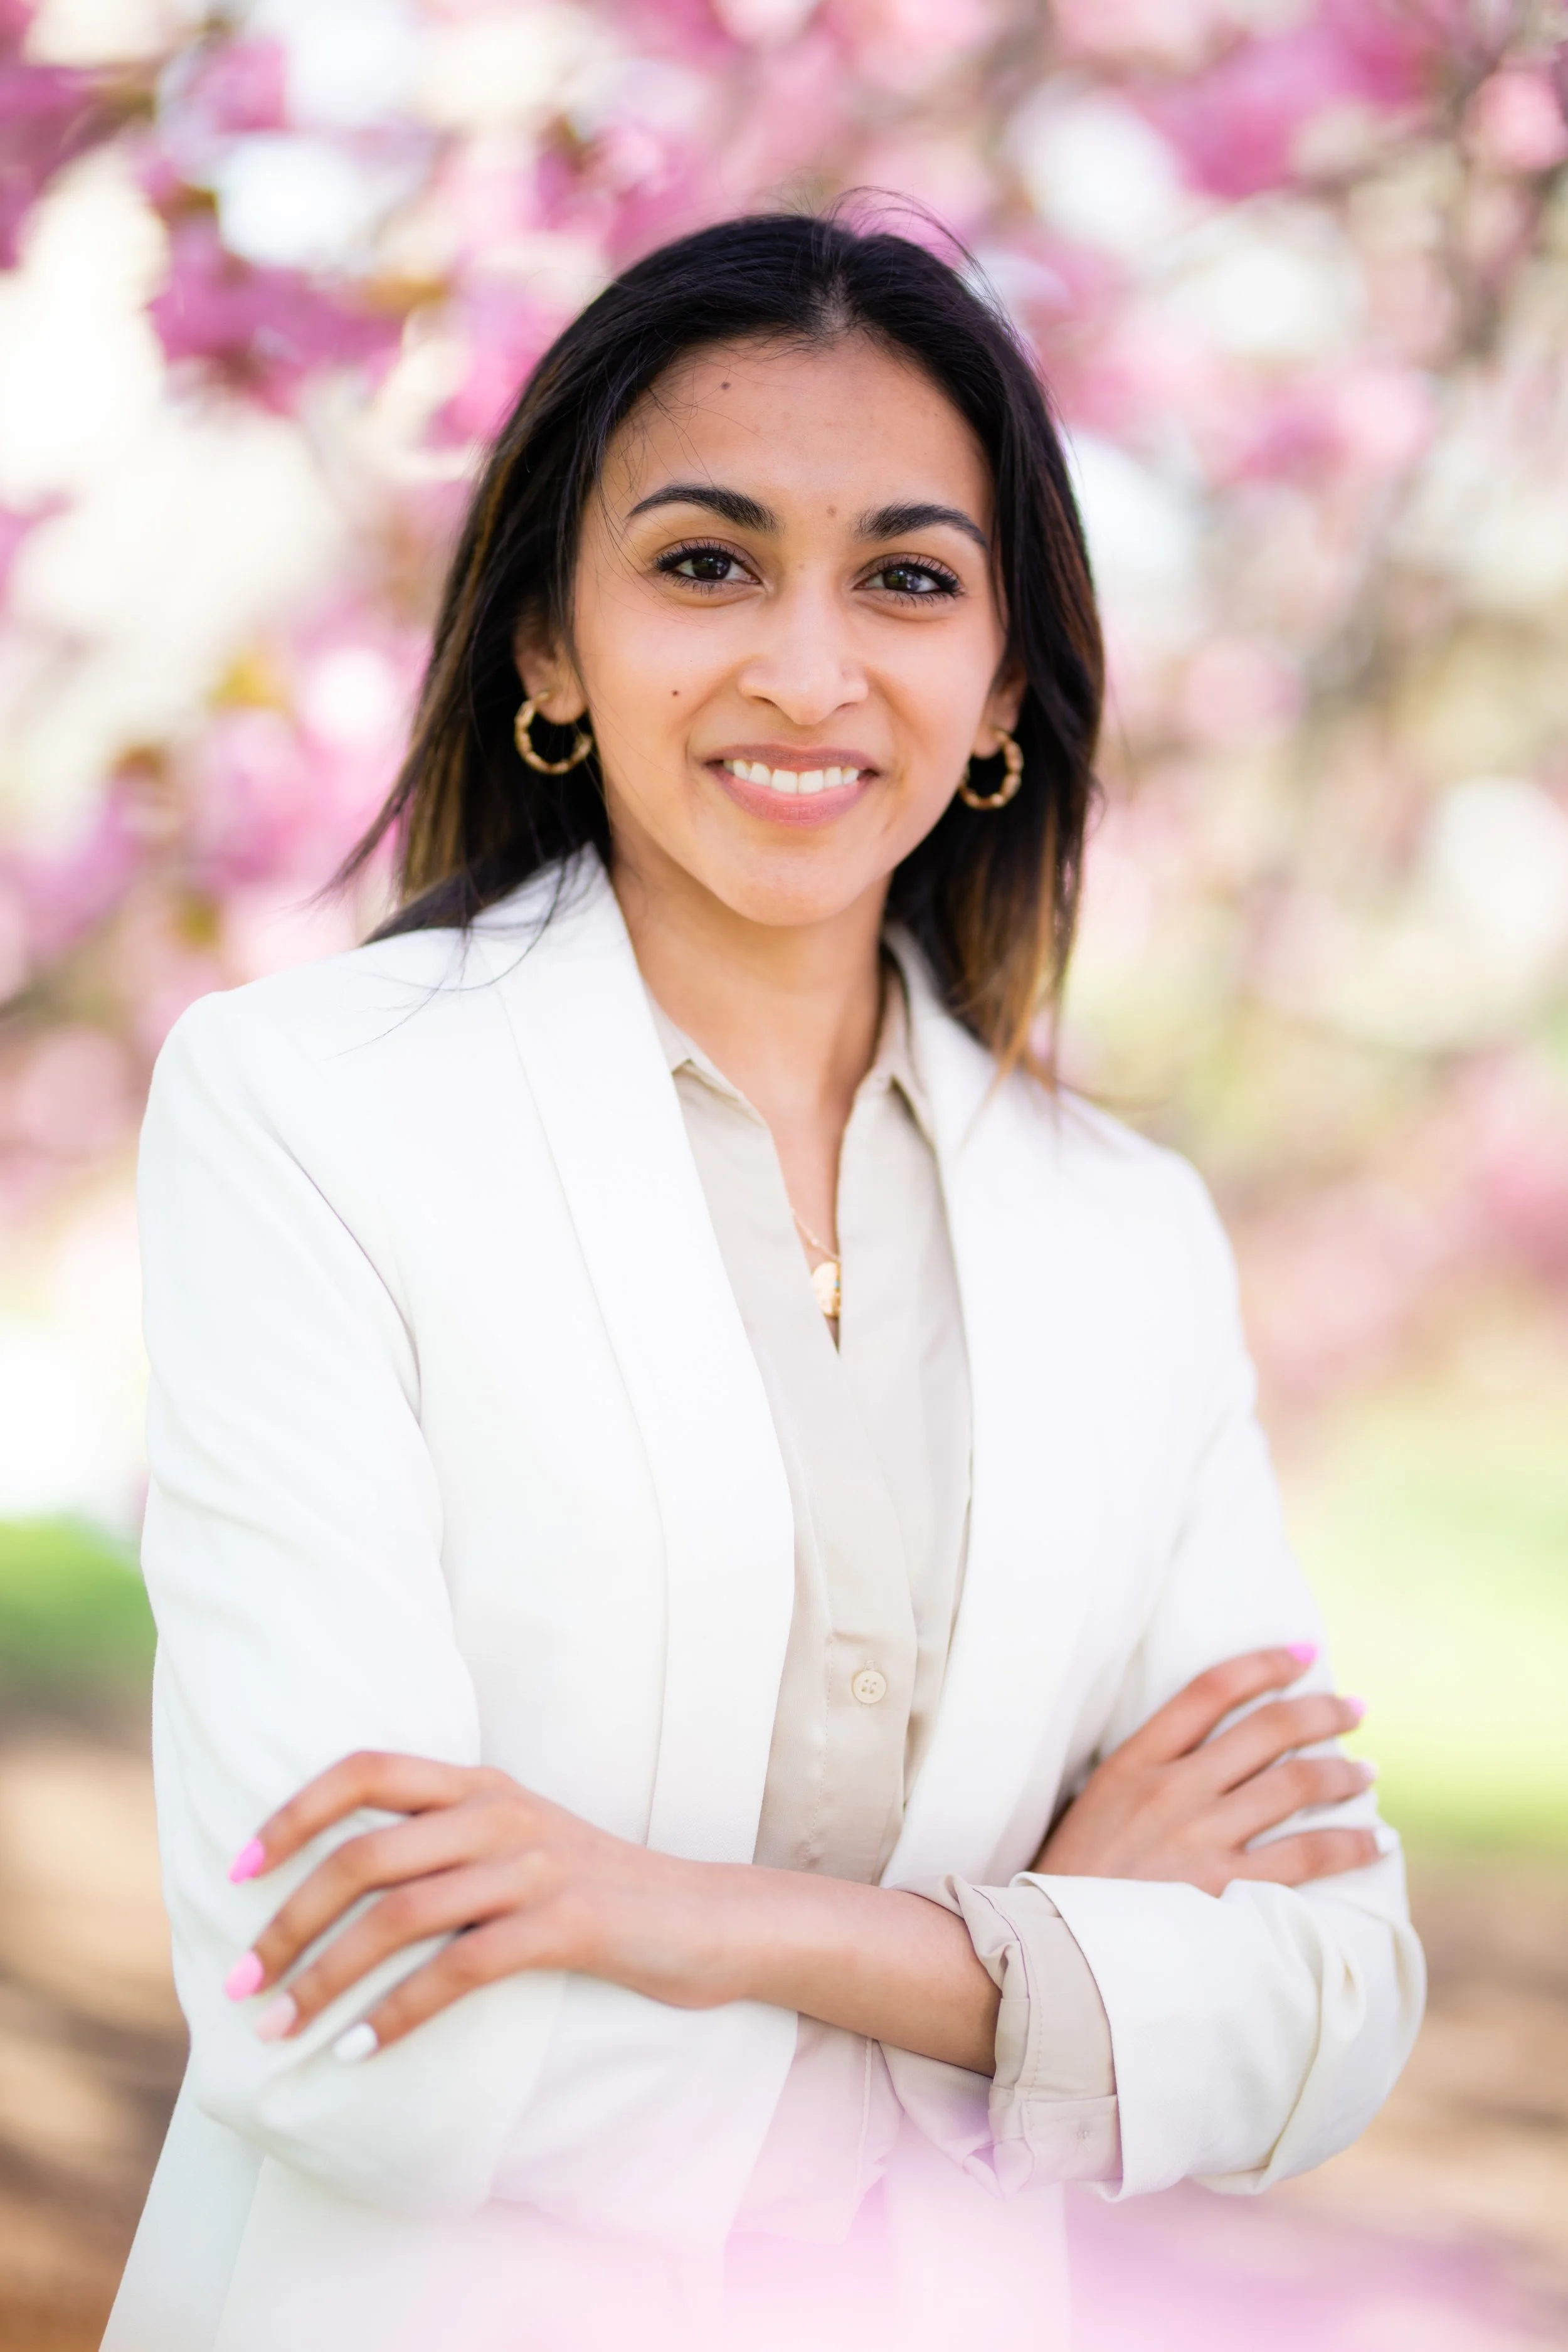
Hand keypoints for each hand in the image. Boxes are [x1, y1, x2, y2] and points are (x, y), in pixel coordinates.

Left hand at [221, 1753, 998, 2069]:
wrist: (709, 1920)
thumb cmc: (596, 1893)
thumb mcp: (514, 1849)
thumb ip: (441, 1851)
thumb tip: (333, 1896)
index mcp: (480, 1783)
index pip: (365, 1767)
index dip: (292, 1811)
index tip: (237, 1870)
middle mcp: (500, 1812)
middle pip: (364, 1855)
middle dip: (287, 1921)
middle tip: (241, 1983)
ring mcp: (534, 1865)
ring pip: (400, 1915)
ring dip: (326, 1978)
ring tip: (279, 2029)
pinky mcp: (567, 1923)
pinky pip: (460, 1968)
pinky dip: (398, 2013)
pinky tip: (359, 2050)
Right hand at [1035, 1646, 1377, 1893]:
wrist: (1055, 1951)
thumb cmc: (1071, 1881)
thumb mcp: (1094, 1806)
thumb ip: (1146, 1776)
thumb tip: (1210, 1757)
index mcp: (1134, 1761)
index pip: (1210, 1690)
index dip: (1264, 1664)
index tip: (1303, 1655)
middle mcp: (1172, 1789)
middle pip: (1267, 1730)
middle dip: (1321, 1712)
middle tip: (1353, 1709)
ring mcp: (1200, 1838)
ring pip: (1295, 1785)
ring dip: (1343, 1773)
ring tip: (1368, 1771)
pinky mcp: (1224, 1888)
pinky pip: (1306, 1856)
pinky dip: (1350, 1844)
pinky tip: (1377, 1840)